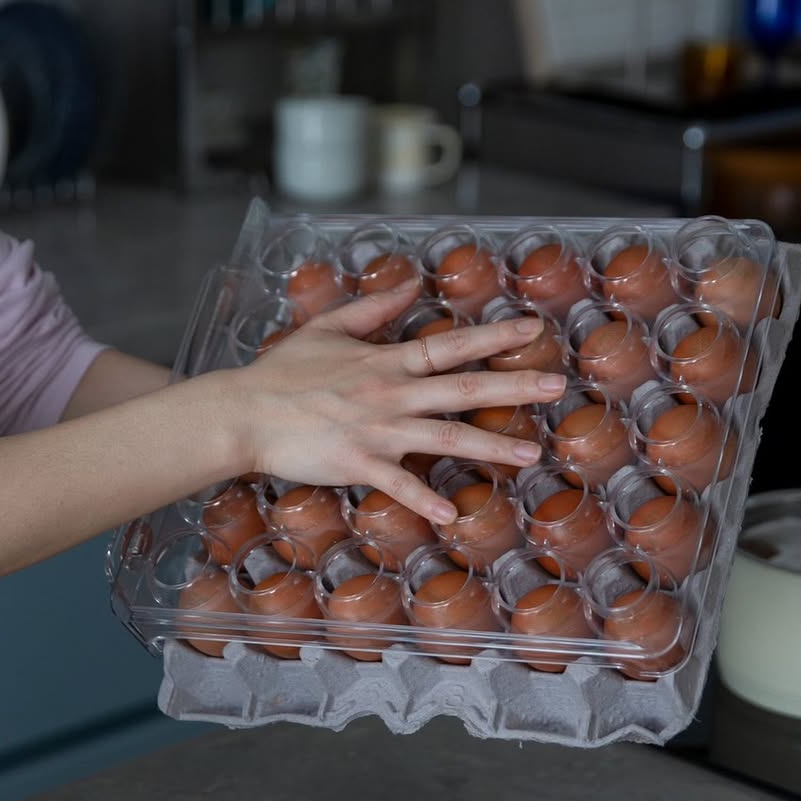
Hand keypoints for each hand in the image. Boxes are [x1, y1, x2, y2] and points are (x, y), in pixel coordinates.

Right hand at [229, 277, 565, 521]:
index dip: (495, 336)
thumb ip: (373, 308)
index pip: (451, 345)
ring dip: (490, 447)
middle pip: (464, 389)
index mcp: (386, 360)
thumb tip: (410, 287)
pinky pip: (399, 485)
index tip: (534, 330)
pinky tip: (454, 513)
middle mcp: (391, 393)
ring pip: (445, 438)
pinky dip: (425, 499)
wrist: (243, 412)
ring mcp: (377, 430)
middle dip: (514, 387)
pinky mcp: (358, 463)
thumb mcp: (327, 327)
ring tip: (530, 456)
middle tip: (556, 388)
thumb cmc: (282, 372)